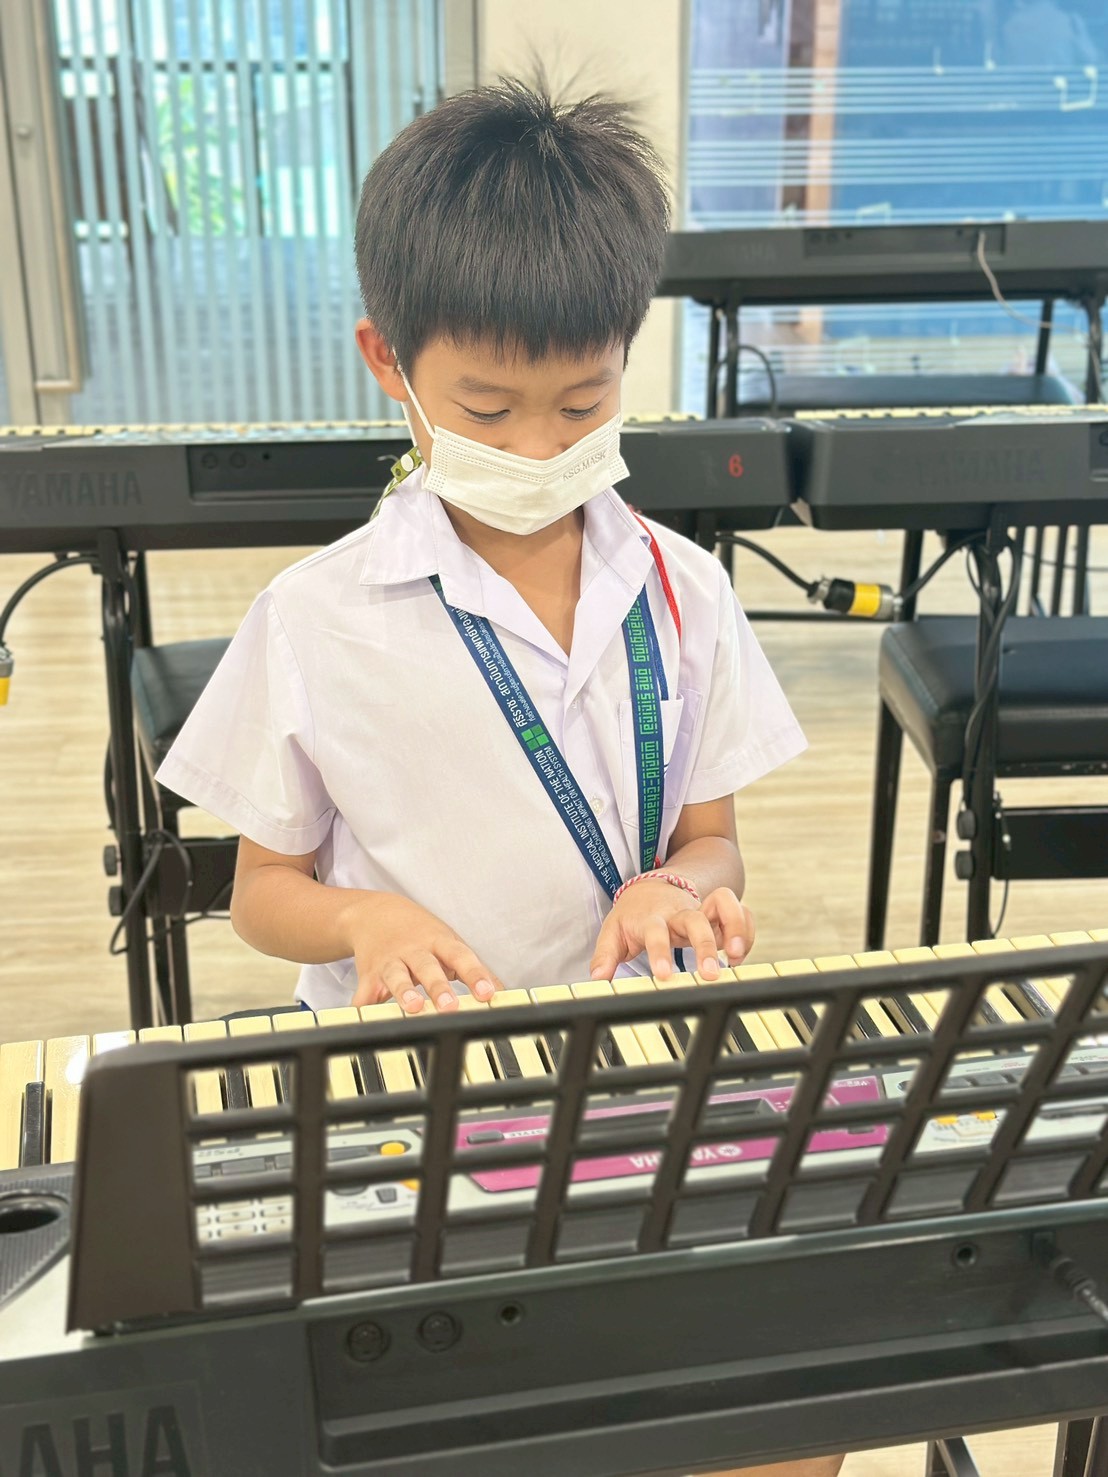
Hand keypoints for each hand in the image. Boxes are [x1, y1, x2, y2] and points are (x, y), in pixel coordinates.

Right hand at [345, 894, 501, 1012]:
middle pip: (428, 968)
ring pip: (397, 977)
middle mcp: (414, 951)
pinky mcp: (369, 974)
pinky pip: (365, 992)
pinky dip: (362, 1005)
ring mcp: (390, 962)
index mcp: (439, 942)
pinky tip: (362, 1017)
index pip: (461, 957)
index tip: (488, 993)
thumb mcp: (448, 942)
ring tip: (414, 1007)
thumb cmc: (419, 933)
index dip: (476, 975)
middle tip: (451, 1007)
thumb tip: (501, 991)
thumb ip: (472, 968)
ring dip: (404, 993)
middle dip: (439, 987)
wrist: (373, 914)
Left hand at [589, 880, 753, 982]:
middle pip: (695, 919)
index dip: (660, 952)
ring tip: (736, 957)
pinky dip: (747, 930)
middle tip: (710, 973)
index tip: (665, 974)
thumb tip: (598, 979)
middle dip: (705, 945)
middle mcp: (679, 912)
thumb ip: (605, 956)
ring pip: (725, 904)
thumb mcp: (613, 932)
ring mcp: (701, 910)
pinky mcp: (719, 914)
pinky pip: (741, 913)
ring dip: (735, 928)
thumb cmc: (633, 915)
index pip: (655, 933)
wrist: (651, 888)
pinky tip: (742, 954)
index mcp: (652, 918)